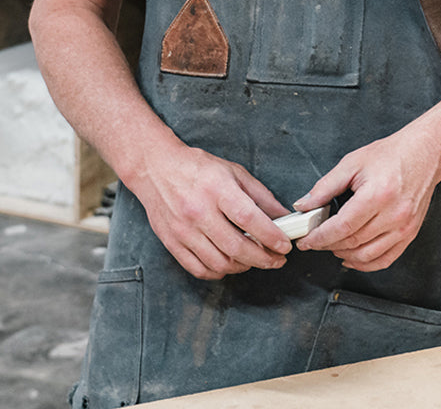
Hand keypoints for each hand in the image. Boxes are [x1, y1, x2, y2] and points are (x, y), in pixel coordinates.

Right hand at [130, 142, 292, 280]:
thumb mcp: (233, 171)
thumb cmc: (197, 168)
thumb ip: (260, 195)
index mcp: (217, 189)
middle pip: (236, 247)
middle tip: (277, 260)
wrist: (156, 168)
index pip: (250, 219)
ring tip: (255, 261)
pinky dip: (219, 272)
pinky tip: (230, 265)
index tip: (285, 245)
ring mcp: (183, 230)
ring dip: (243, 267)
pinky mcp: (172, 243)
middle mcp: (199, 211)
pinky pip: (199, 269)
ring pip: (219, 263)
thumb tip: (282, 215)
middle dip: (263, 259)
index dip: (271, 236)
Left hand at [292, 132, 440, 271]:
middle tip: (314, 240)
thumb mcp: (352, 163)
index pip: (342, 227)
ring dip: (344, 255)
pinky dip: (365, 263)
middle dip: (328, 245)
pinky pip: (385, 259)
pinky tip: (352, 257)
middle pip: (352, 242)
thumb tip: (304, 206)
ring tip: (331, 246)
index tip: (306, 240)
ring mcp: (404, 228)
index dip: (320, 238)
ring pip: (367, 256)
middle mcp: (393, 215)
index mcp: (377, 195)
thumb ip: (325, 187)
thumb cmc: (390, 155)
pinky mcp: (410, 234)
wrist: (424, 153)